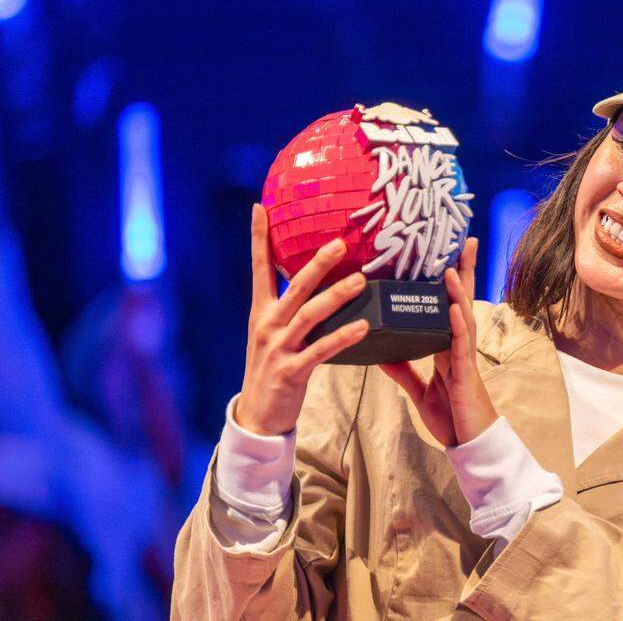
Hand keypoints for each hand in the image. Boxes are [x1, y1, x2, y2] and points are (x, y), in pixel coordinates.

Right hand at [234, 204, 370, 435]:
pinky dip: (343, 336)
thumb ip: (289, 308)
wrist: (257, 417)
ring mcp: (278, 348)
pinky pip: (322, 349)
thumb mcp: (272, 334)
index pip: (259, 268)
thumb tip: (314, 281)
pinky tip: (363, 326)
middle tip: (340, 243)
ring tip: (361, 281)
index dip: (259, 238)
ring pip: (310, 314)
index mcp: (261, 312)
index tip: (261, 208)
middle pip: (294, 286)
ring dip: (337, 296)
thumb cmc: (272, 369)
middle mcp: (267, 325)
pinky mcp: (291, 370)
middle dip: (317, 263)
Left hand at [378, 238, 496, 446]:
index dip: (452, 278)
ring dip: (459, 292)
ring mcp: (464, 358)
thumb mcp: (419, 390)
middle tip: (467, 240)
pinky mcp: (465, 374)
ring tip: (453, 266)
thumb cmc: (451, 416)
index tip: (450, 250)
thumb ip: (403, 370)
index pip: (450, 304)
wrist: (469, 443)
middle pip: (462, 300)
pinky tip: (456, 309)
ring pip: (464, 317)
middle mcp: (459, 345)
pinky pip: (461, 346)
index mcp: (447, 346)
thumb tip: (381, 353)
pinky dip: (459, 325)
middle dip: (465, 270)